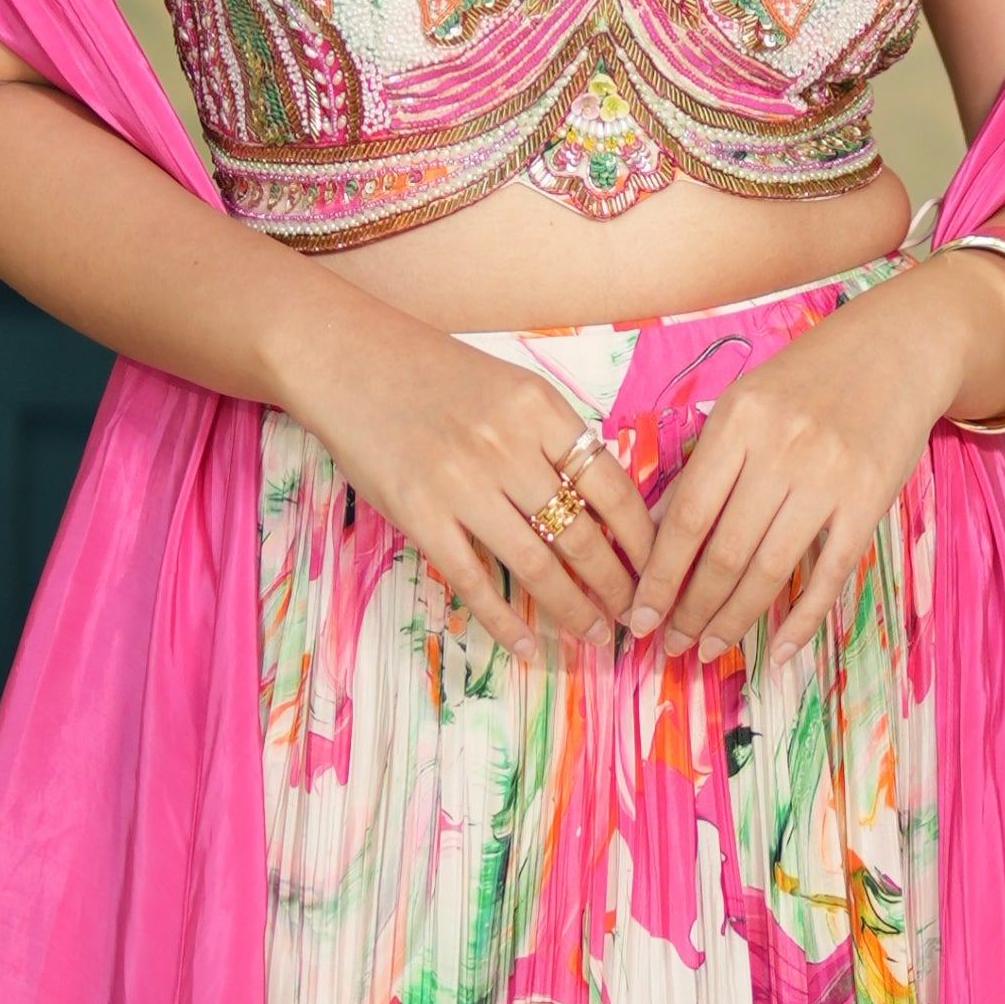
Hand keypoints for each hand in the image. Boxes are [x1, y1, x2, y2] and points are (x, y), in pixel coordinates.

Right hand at [272, 294, 660, 645]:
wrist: (347, 359)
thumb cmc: (433, 374)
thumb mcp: (511, 386)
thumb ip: (554, 437)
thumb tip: (606, 503)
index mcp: (540, 409)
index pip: (613, 486)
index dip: (642, 539)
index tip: (657, 569)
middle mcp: (507, 446)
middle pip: (583, 535)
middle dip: (617, 586)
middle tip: (634, 616)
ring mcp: (461, 483)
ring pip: (538, 566)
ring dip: (574, 610)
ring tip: (593, 635)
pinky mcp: (419, 515)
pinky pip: (473, 581)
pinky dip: (505, 621)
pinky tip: (527, 645)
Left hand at [626, 256, 1004, 665]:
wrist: (899, 348)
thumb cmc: (808, 377)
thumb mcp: (745, 401)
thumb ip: (704, 462)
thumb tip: (660, 533)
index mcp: (739, 421)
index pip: (688, 516)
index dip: (660, 575)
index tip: (638, 616)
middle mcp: (783, 450)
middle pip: (725, 552)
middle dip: (690, 609)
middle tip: (669, 645)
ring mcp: (830, 478)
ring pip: (770, 569)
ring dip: (733, 620)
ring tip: (707, 649)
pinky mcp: (870, 500)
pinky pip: (830, 574)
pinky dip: (802, 620)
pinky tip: (776, 651)